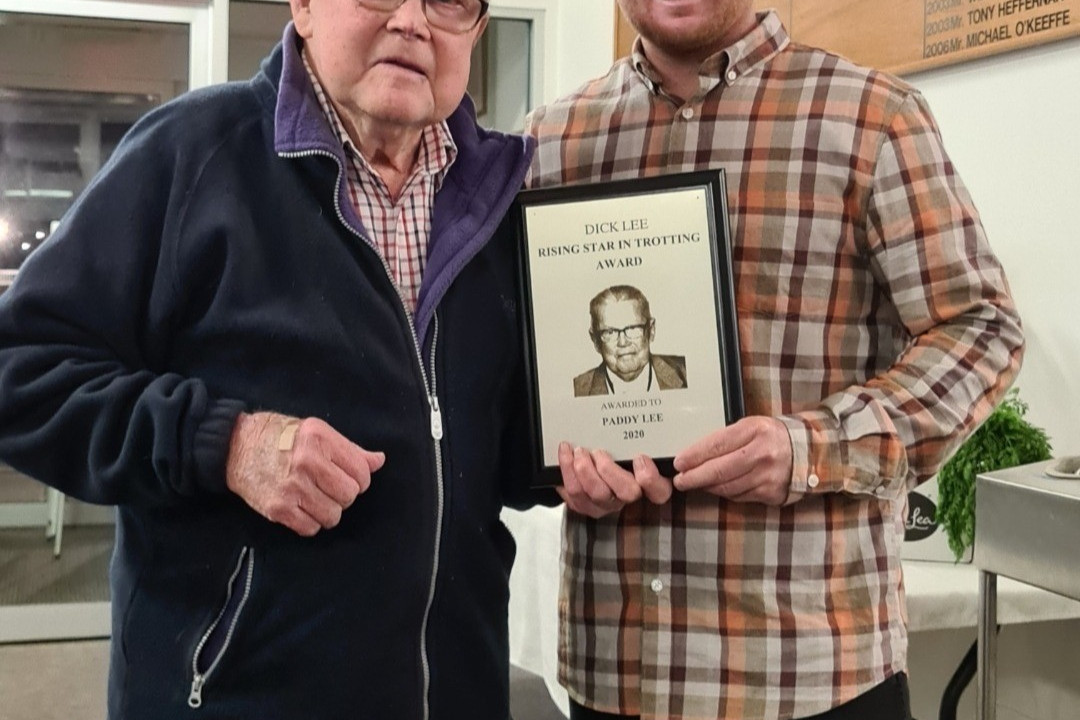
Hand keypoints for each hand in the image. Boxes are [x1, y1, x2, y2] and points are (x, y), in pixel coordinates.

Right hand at [225, 412, 384, 535]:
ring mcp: (292, 487)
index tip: (346, 476)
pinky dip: (310, 522)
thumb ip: (350, 449)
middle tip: (328, 487)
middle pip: (350, 495)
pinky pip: (310, 528)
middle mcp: (307, 462)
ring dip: (328, 510)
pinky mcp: (278, 508)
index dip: (359, 478)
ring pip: (333, 515)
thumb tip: (379, 461)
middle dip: (343, 494)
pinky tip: (302, 507)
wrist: (235, 446)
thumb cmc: (280, 436)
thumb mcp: (317, 432)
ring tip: (315, 497)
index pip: (362, 472)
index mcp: (320, 439)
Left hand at [556, 442, 672, 517]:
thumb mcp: (629, 441)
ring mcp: (607, 503)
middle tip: (598, 452)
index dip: (650, 478)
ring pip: (596, 493)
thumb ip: (636, 435)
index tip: (639, 457)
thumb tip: (640, 409)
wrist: (589, 462)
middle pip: (627, 493)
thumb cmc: (614, 449)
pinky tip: (566, 456)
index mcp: (647, 482)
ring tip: (577, 451)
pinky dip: (568, 471)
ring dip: (584, 469)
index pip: (659, 490)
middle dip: (609, 470)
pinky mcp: (585, 505)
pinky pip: (574, 495)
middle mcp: (628, 496)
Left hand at [672, 416, 800, 505]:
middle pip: (720, 469)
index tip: (679, 462)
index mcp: (755, 430)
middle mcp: (763, 453)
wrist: (809, 451)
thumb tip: (695, 455)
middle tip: (680, 480)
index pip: (717, 444)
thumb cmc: (772, 436)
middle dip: (694, 476)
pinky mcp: (771, 494)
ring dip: (707, 486)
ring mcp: (768, 476)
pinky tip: (716, 488)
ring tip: (694, 483)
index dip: (694, 456)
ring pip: (727, 486)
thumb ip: (727, 438)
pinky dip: (724, 493)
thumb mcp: (751, 426)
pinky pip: (739, 496)